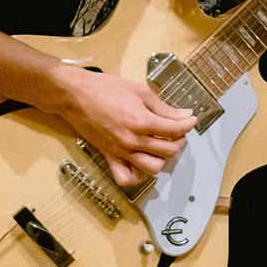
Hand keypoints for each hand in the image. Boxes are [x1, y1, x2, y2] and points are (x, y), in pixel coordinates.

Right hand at [49, 65, 197, 186]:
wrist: (75, 95)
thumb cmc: (104, 88)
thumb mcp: (139, 91)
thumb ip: (163, 106)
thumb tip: (184, 114)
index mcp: (141, 121)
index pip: (175, 130)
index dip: (188, 124)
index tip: (191, 120)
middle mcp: (133, 140)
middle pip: (169, 151)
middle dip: (178, 141)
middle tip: (176, 131)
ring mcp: (121, 151)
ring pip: (153, 168)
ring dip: (162, 159)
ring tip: (160, 146)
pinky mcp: (109, 157)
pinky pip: (125, 178)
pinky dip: (137, 176)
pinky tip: (141, 162)